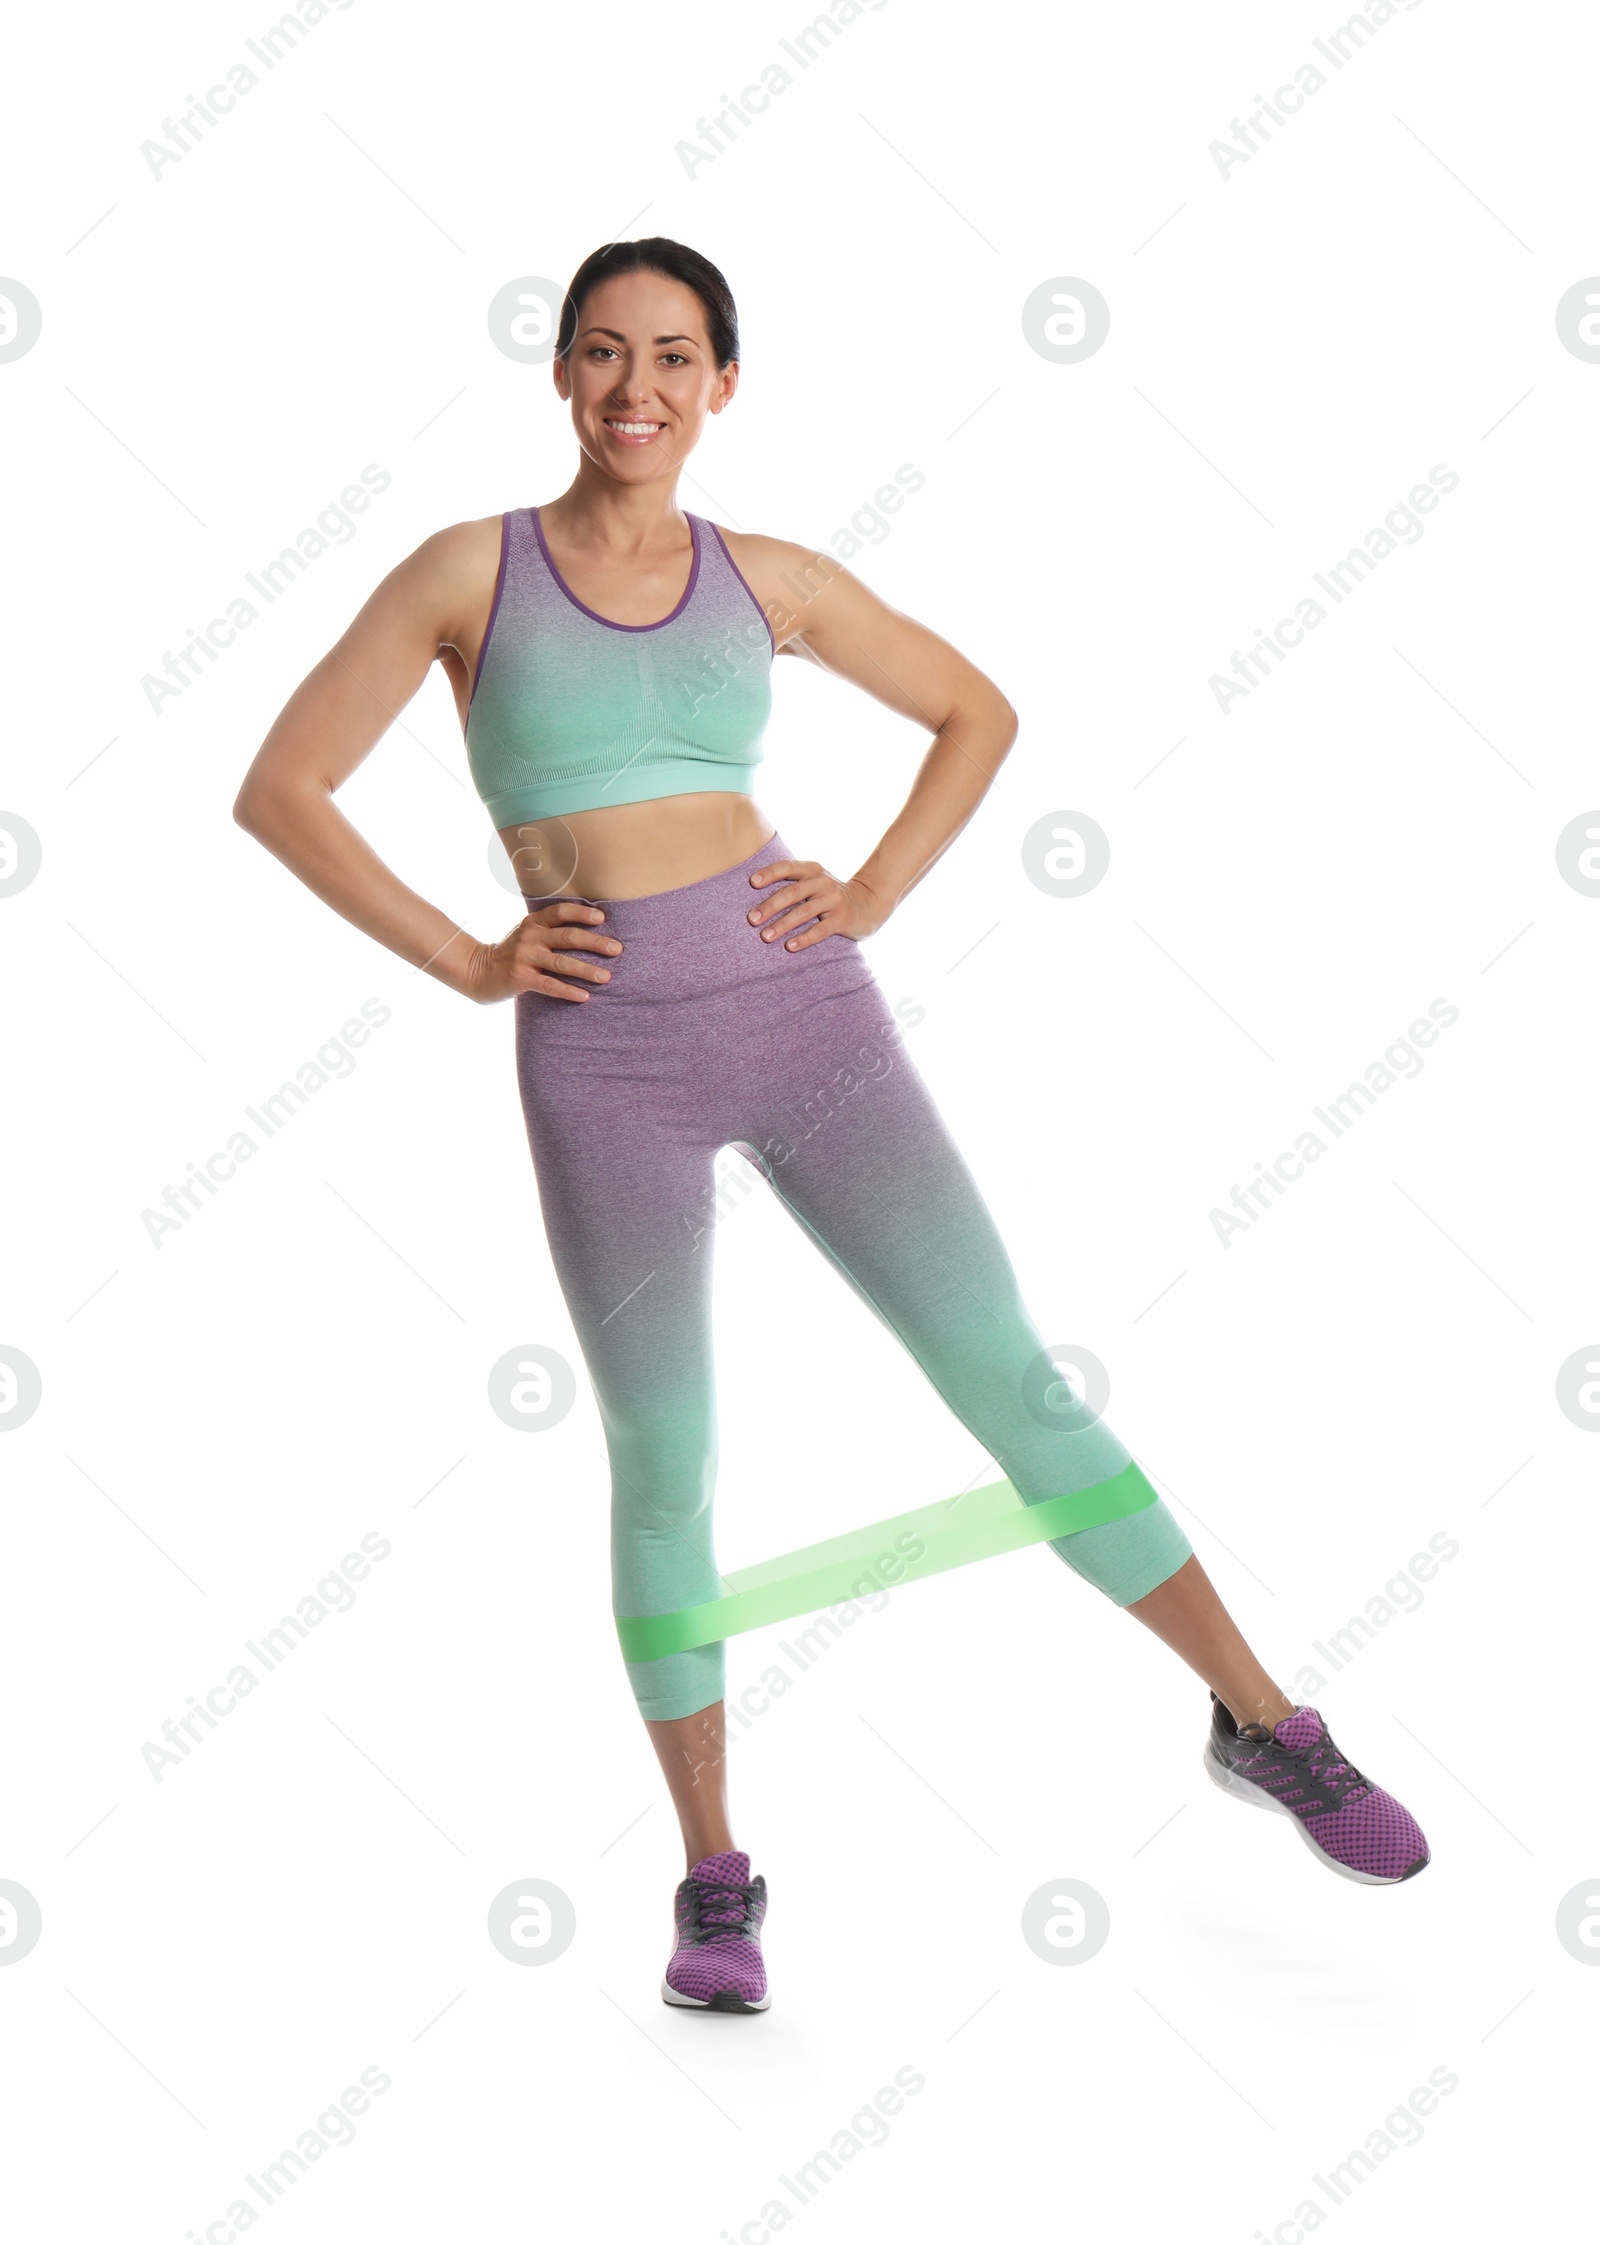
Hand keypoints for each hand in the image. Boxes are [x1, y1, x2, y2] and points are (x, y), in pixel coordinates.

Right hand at [462, 901, 621, 1002]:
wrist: (478, 971)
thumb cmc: (512, 953)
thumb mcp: (528, 934)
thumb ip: (550, 929)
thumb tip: (590, 930)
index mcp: (534, 922)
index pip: (560, 912)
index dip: (581, 914)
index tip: (602, 918)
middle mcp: (530, 936)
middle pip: (568, 936)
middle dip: (595, 942)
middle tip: (617, 949)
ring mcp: (525, 957)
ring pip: (562, 962)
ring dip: (587, 970)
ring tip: (607, 977)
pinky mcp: (521, 978)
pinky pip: (550, 985)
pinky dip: (569, 991)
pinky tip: (585, 996)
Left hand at [746, 860, 888, 949]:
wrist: (869, 904)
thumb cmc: (830, 895)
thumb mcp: (814, 882)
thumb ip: (792, 884)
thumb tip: (755, 900)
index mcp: (812, 870)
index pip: (787, 867)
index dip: (769, 874)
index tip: (752, 883)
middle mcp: (823, 882)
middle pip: (792, 893)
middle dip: (770, 906)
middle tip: (752, 919)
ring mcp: (834, 900)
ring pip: (804, 912)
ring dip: (782, 925)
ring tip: (765, 937)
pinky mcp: (842, 919)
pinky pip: (820, 930)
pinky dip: (804, 938)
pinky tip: (789, 946)